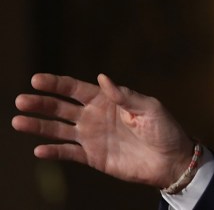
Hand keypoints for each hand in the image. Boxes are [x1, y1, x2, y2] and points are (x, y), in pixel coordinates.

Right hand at [12, 73, 194, 188]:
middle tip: (20, 100)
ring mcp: (92, 137)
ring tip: (17, 121)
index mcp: (107, 99)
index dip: (57, 83)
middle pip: (61, 108)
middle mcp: (94, 116)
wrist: (171, 160)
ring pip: (58, 129)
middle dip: (41, 103)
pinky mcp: (93, 157)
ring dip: (38, 126)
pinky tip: (38, 149)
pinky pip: (68, 153)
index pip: (76, 89)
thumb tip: (102, 77)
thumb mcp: (149, 108)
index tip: (36, 79)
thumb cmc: (164, 129)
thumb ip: (124, 96)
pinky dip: (54, 151)